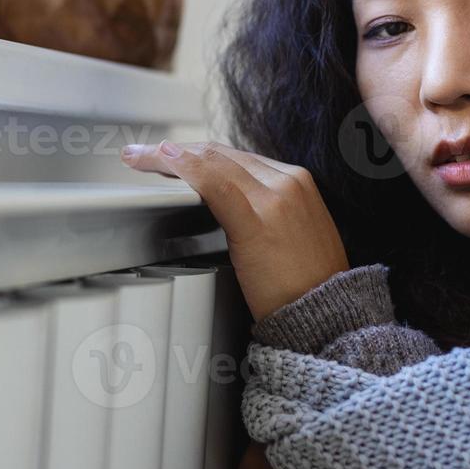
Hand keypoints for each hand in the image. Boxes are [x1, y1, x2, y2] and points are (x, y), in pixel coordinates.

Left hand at [120, 139, 350, 320]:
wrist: (328, 318)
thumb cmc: (307, 287)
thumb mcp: (291, 236)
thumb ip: (265, 212)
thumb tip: (226, 206)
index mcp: (298, 183)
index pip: (238, 156)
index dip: (199, 153)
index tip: (172, 156)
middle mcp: (289, 181)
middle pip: (222, 154)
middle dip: (179, 151)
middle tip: (144, 154)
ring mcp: (276, 196)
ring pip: (214, 161)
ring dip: (170, 156)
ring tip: (140, 158)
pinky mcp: (258, 218)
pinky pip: (214, 181)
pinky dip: (185, 167)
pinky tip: (164, 161)